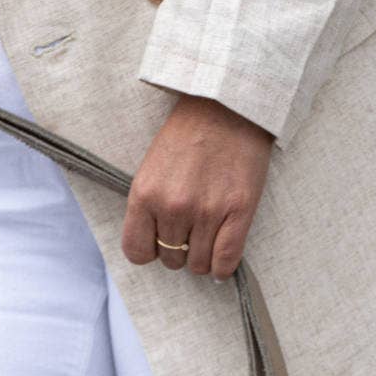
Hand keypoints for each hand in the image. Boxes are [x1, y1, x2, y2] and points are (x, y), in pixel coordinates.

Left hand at [121, 94, 273, 279]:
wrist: (226, 106)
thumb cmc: (188, 134)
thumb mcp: (153, 167)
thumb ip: (150, 205)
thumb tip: (156, 246)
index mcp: (146, 193)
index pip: (137, 251)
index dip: (149, 251)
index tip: (158, 243)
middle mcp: (174, 207)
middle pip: (171, 260)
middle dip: (178, 251)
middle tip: (189, 232)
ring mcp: (207, 211)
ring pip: (199, 265)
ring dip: (202, 258)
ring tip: (207, 239)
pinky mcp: (238, 212)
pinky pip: (225, 261)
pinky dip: (223, 269)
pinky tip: (221, 263)